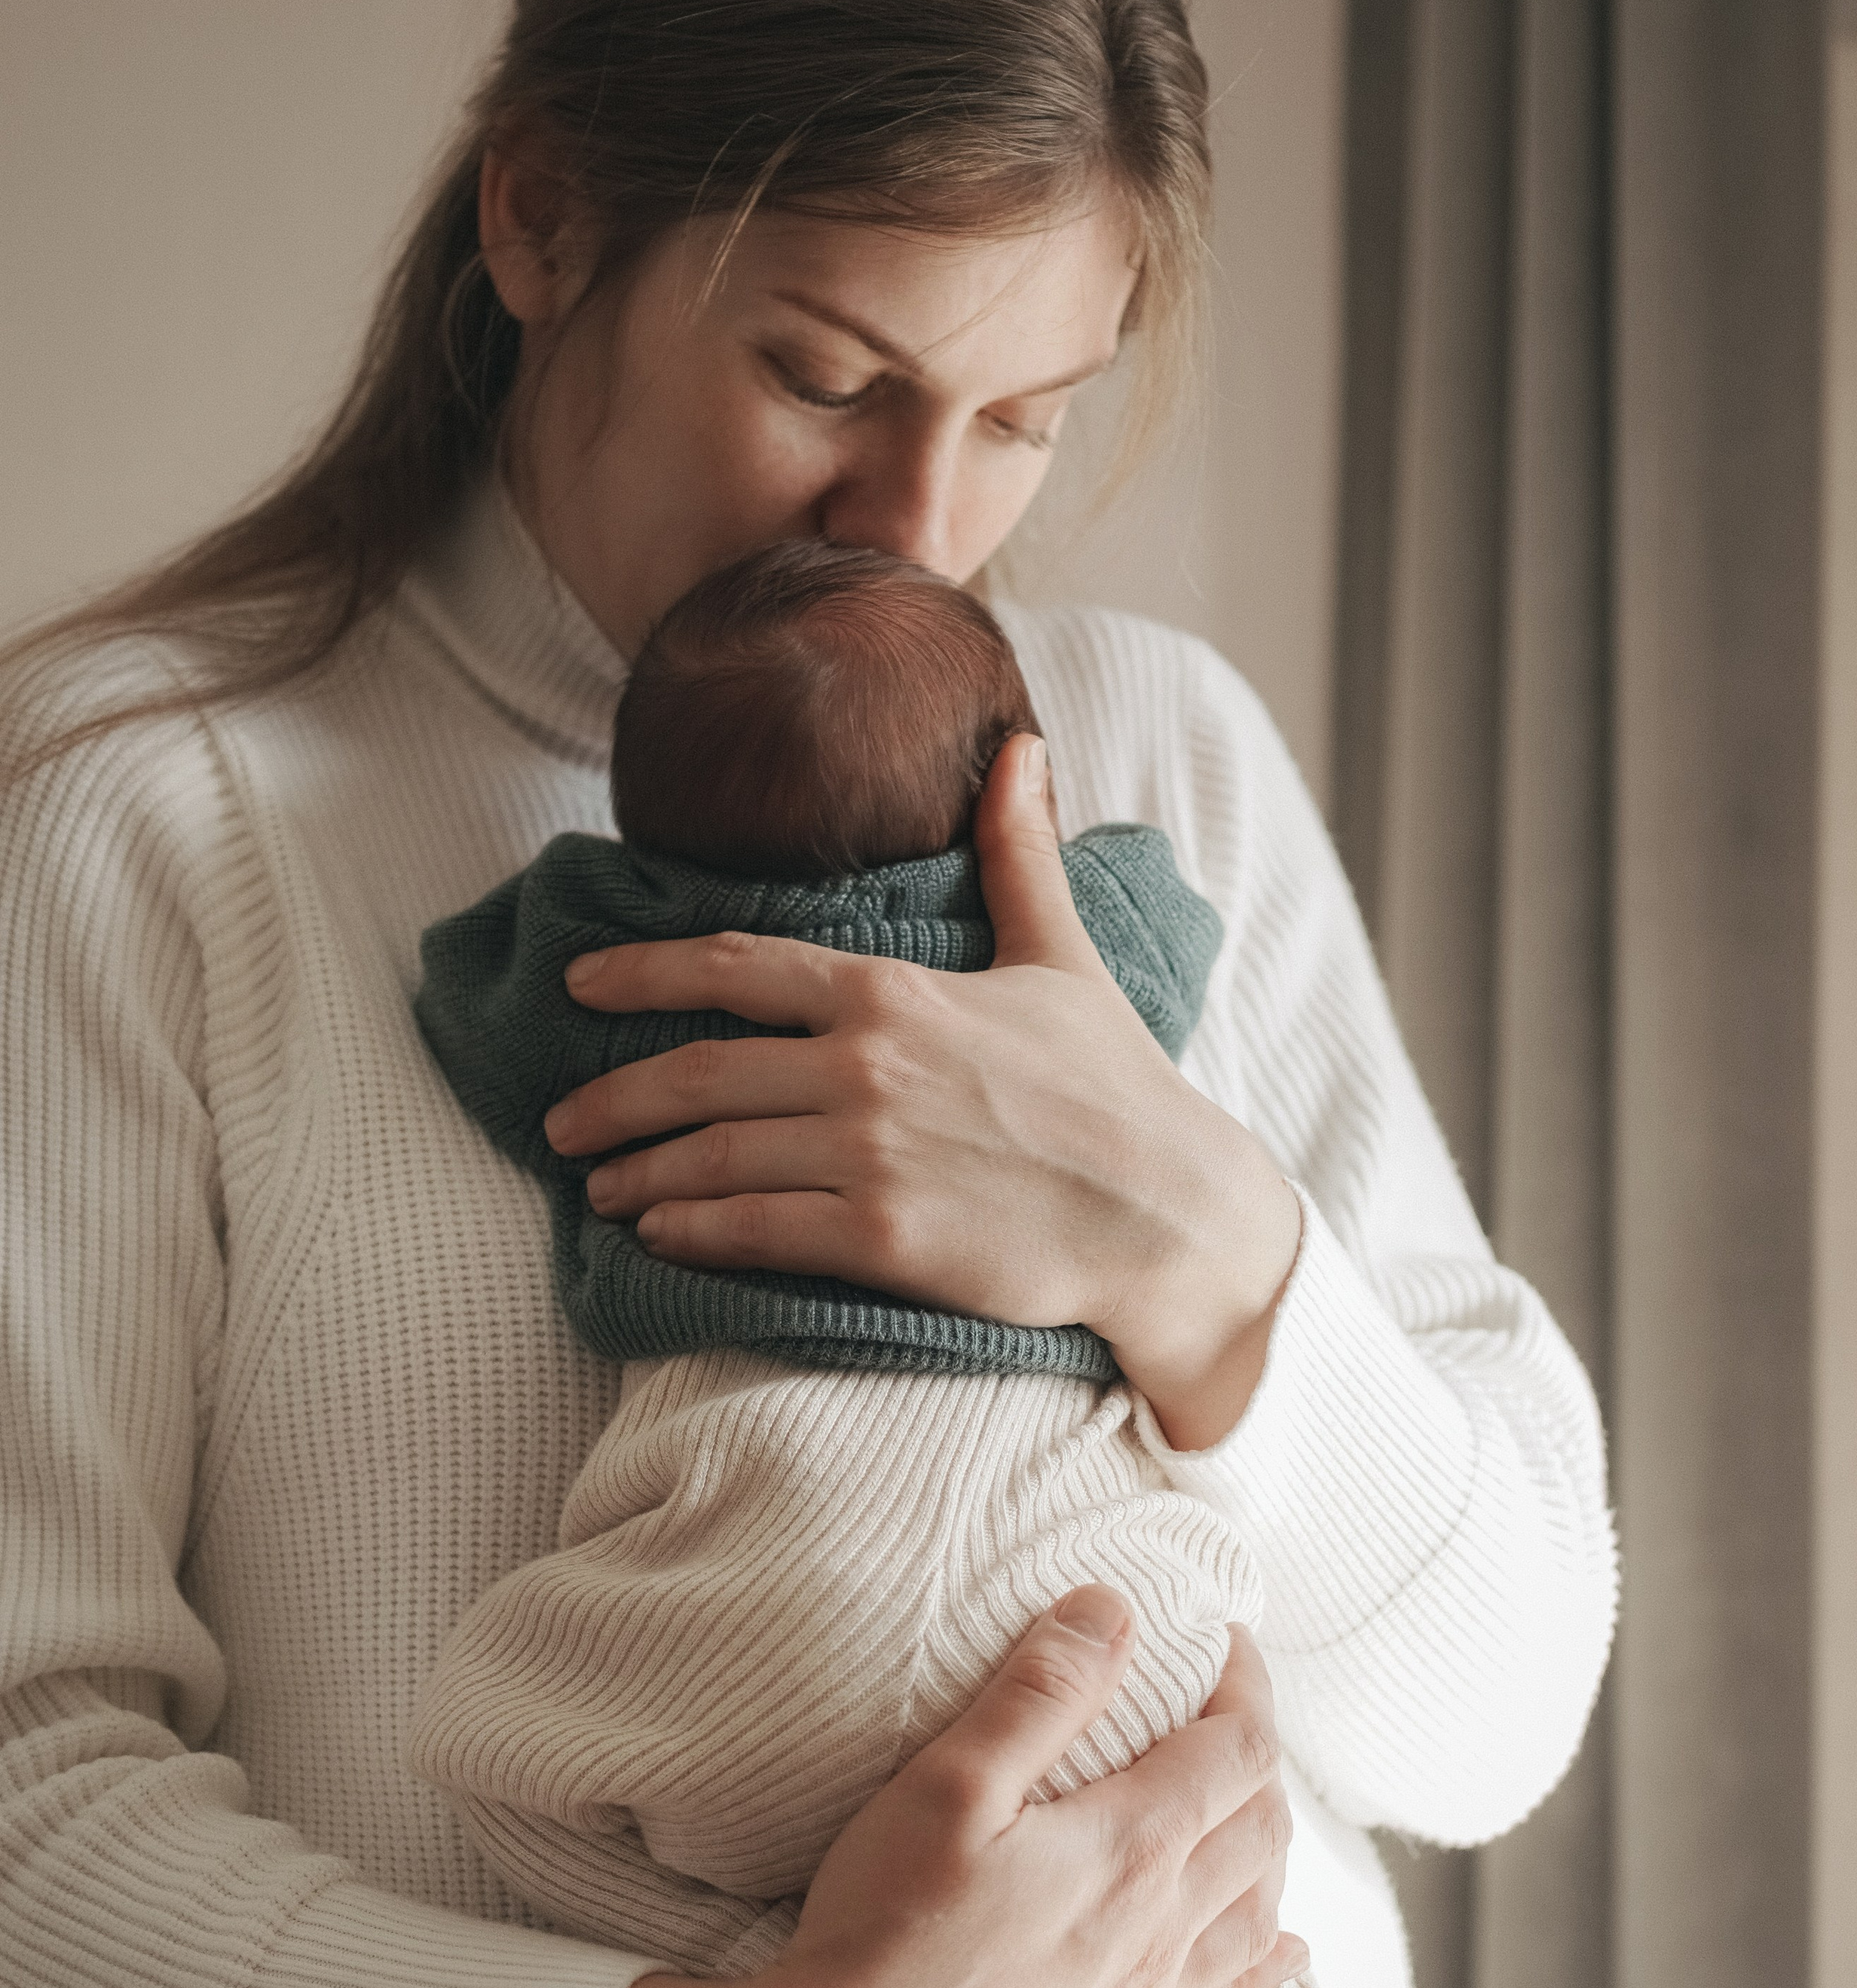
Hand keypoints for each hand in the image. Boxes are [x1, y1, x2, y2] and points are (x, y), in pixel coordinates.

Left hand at [545, 734, 1300, 1447]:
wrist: (1165, 1209)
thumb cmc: (1115, 1087)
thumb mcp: (1061, 957)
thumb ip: (1019, 857)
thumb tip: (1019, 750)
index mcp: (892, 992)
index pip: (734, 966)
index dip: (642, 971)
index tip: (579, 984)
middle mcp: (865, 1065)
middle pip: (697, 1072)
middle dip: (612, 1099)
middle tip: (560, 1124)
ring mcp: (869, 1153)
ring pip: (711, 1157)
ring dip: (638, 1174)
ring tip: (599, 1190)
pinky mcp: (882, 1237)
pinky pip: (752, 1230)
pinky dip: (690, 1231)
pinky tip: (658, 1235)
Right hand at [606, 1592, 1303, 1987]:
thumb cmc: (884, 1926)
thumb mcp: (949, 1783)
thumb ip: (1039, 1692)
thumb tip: (1114, 1609)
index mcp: (1135, 1847)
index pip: (1238, 1746)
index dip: (1245, 1680)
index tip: (1223, 1637)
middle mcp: (1164, 1923)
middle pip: (1262, 1821)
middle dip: (1256, 1748)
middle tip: (1216, 1702)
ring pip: (1260, 1904)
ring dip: (1265, 1838)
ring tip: (1236, 1798)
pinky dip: (1268, 1951)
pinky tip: (1279, 1944)